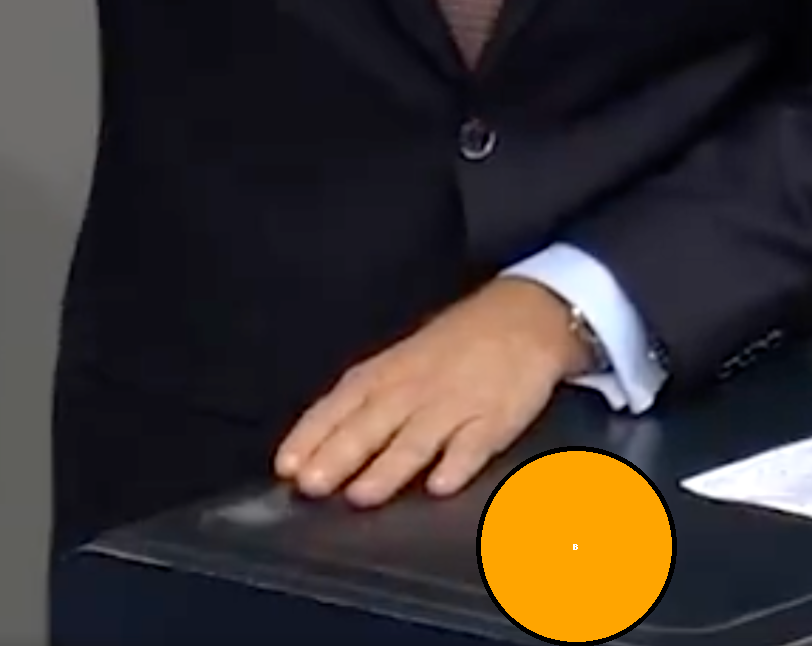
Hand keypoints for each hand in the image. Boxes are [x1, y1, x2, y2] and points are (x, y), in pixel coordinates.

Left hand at [273, 276, 587, 507]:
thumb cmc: (456, 344)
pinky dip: (458, 463)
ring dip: (389, 467)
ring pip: (418, 437)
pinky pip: (476, 442)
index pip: (342, 402)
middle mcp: (416, 388)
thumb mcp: (404, 359)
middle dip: (341, 454)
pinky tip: (442, 485)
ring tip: (362, 495)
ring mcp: (457, 403)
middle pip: (374, 423)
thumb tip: (318, 445)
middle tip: (312, 484)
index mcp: (390, 372)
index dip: (313, 435)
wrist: (525, 315)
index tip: (286, 465)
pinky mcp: (497, 417)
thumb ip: (367, 400)